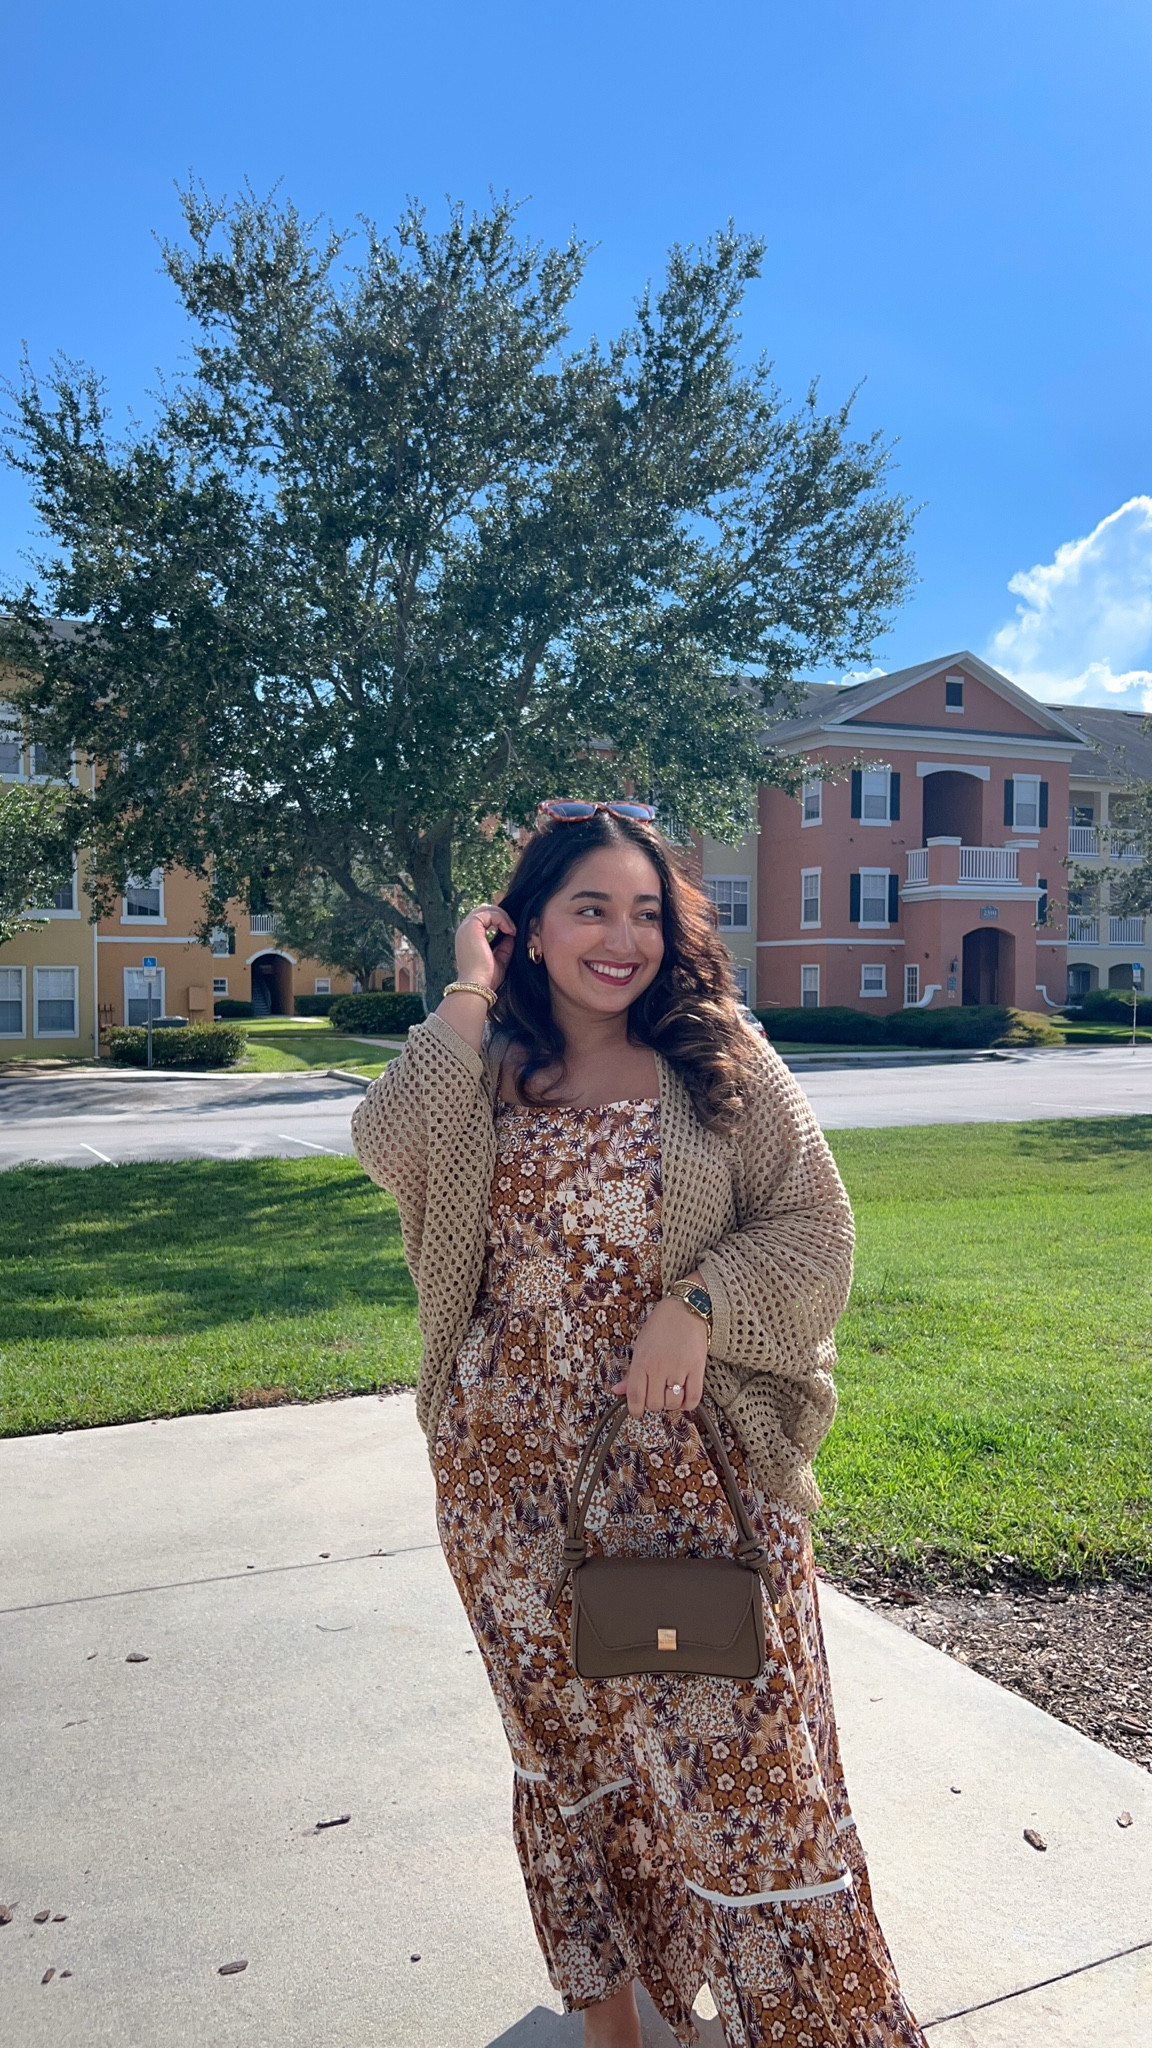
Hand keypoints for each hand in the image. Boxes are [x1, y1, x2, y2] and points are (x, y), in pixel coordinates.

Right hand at [454, 902, 516, 991]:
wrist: (478, 985)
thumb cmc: (486, 977)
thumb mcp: (499, 958)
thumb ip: (505, 946)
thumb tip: (511, 935)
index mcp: (468, 937)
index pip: (483, 918)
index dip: (498, 920)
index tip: (511, 931)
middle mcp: (464, 930)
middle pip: (484, 910)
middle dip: (501, 916)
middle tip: (513, 928)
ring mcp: (466, 927)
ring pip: (486, 909)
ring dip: (503, 917)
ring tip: (512, 930)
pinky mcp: (471, 926)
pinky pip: (489, 913)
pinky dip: (502, 919)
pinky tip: (509, 931)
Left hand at [612, 1296, 707, 1416]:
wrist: (685, 1310)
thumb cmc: (660, 1327)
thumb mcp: (639, 1346)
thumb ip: (630, 1373)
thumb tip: (617, 1391)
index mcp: (642, 1361)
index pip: (635, 1395)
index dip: (635, 1409)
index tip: (638, 1411)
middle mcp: (659, 1367)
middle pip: (654, 1403)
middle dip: (654, 1404)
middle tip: (656, 1395)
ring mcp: (679, 1368)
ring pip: (672, 1403)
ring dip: (670, 1404)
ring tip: (671, 1394)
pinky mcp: (697, 1368)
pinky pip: (693, 1398)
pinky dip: (688, 1404)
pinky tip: (684, 1397)